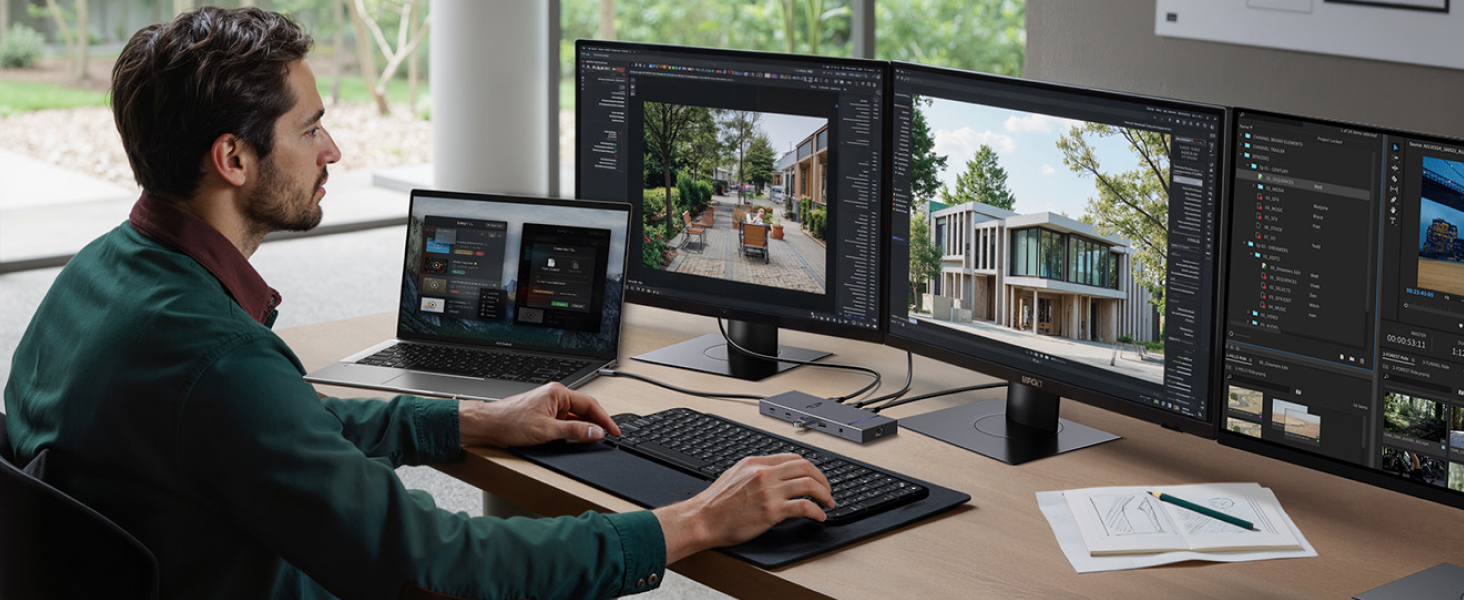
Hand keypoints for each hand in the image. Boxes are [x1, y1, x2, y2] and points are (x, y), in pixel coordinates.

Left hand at [458, 383, 620, 447]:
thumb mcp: (547, 430)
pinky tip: (573, 439)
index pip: (590, 405)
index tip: (614, 431)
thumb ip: (574, 431)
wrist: (488, 425)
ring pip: (574, 416)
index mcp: (558, 393)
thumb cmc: (510, 422)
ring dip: (582, 428)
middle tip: (607, 438)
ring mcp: (549, 405)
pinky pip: (564, 421)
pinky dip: (571, 430)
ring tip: (591, 440)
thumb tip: (596, 432)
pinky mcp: (543, 414)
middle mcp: (554, 396)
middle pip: (584, 410)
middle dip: (596, 424)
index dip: (605, 419)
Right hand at [653, 454, 833, 563]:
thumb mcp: (734, 476)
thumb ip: (755, 471)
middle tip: (827, 491)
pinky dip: (817, 511)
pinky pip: (804, 506)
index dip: (810, 468)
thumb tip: (774, 474)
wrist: (702, 520)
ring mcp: (769, 491)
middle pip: (805, 468)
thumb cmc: (715, 504)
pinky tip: (819, 517)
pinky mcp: (771, 510)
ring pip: (809, 484)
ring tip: (828, 504)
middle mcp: (764, 473)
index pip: (792, 459)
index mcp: (755, 463)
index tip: (816, 478)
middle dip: (823, 479)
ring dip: (825, 494)